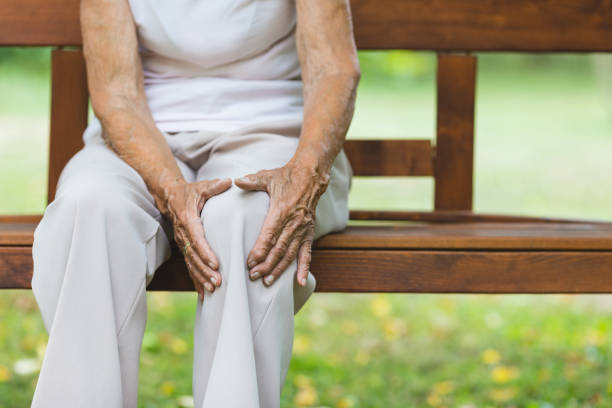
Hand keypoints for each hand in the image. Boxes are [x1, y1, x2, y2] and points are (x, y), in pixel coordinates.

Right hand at [158, 178, 231, 299]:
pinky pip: (189, 266)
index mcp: (188, 218)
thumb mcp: (202, 186)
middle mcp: (183, 233)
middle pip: (193, 255)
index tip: (216, 264)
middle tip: (219, 282)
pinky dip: (196, 280)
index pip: (196, 238)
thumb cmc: (190, 191)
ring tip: (214, 290)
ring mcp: (182, 242)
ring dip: (201, 278)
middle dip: (205, 271)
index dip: (205, 252)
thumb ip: (215, 186)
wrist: (169, 196)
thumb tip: (230, 181)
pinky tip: (205, 295)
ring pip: (191, 263)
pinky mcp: (184, 248)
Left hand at [234, 159, 329, 286]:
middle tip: (253, 276)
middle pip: (279, 249)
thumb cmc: (286, 177)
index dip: (260, 250)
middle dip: (266, 264)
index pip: (270, 235)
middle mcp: (294, 223)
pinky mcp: (309, 233)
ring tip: (267, 281)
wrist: (311, 176)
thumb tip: (235, 181)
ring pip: (290, 254)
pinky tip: (299, 282)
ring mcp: (303, 230)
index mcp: (282, 210)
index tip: (249, 262)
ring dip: (279, 269)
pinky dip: (303, 268)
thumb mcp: (267, 176)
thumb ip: (252, 181)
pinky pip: (306, 253)